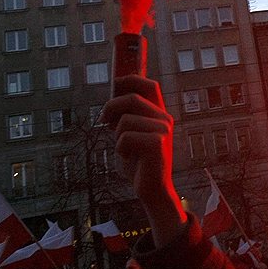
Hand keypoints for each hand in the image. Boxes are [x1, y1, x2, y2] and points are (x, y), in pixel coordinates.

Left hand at [102, 75, 186, 246]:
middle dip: (111, 107)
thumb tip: (111, 97)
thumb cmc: (139, 163)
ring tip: (125, 148)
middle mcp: (164, 118)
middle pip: (131, 99)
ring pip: (125, 120)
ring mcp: (163, 130)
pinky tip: (130, 157)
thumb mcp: (130, 135)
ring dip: (117, 136)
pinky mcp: (157, 143)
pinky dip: (121, 148)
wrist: (152, 189)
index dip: (131, 79)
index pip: (149, 85)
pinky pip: (125, 137)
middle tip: (103, 121)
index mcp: (159, 114)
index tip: (115, 82)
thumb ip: (125, 117)